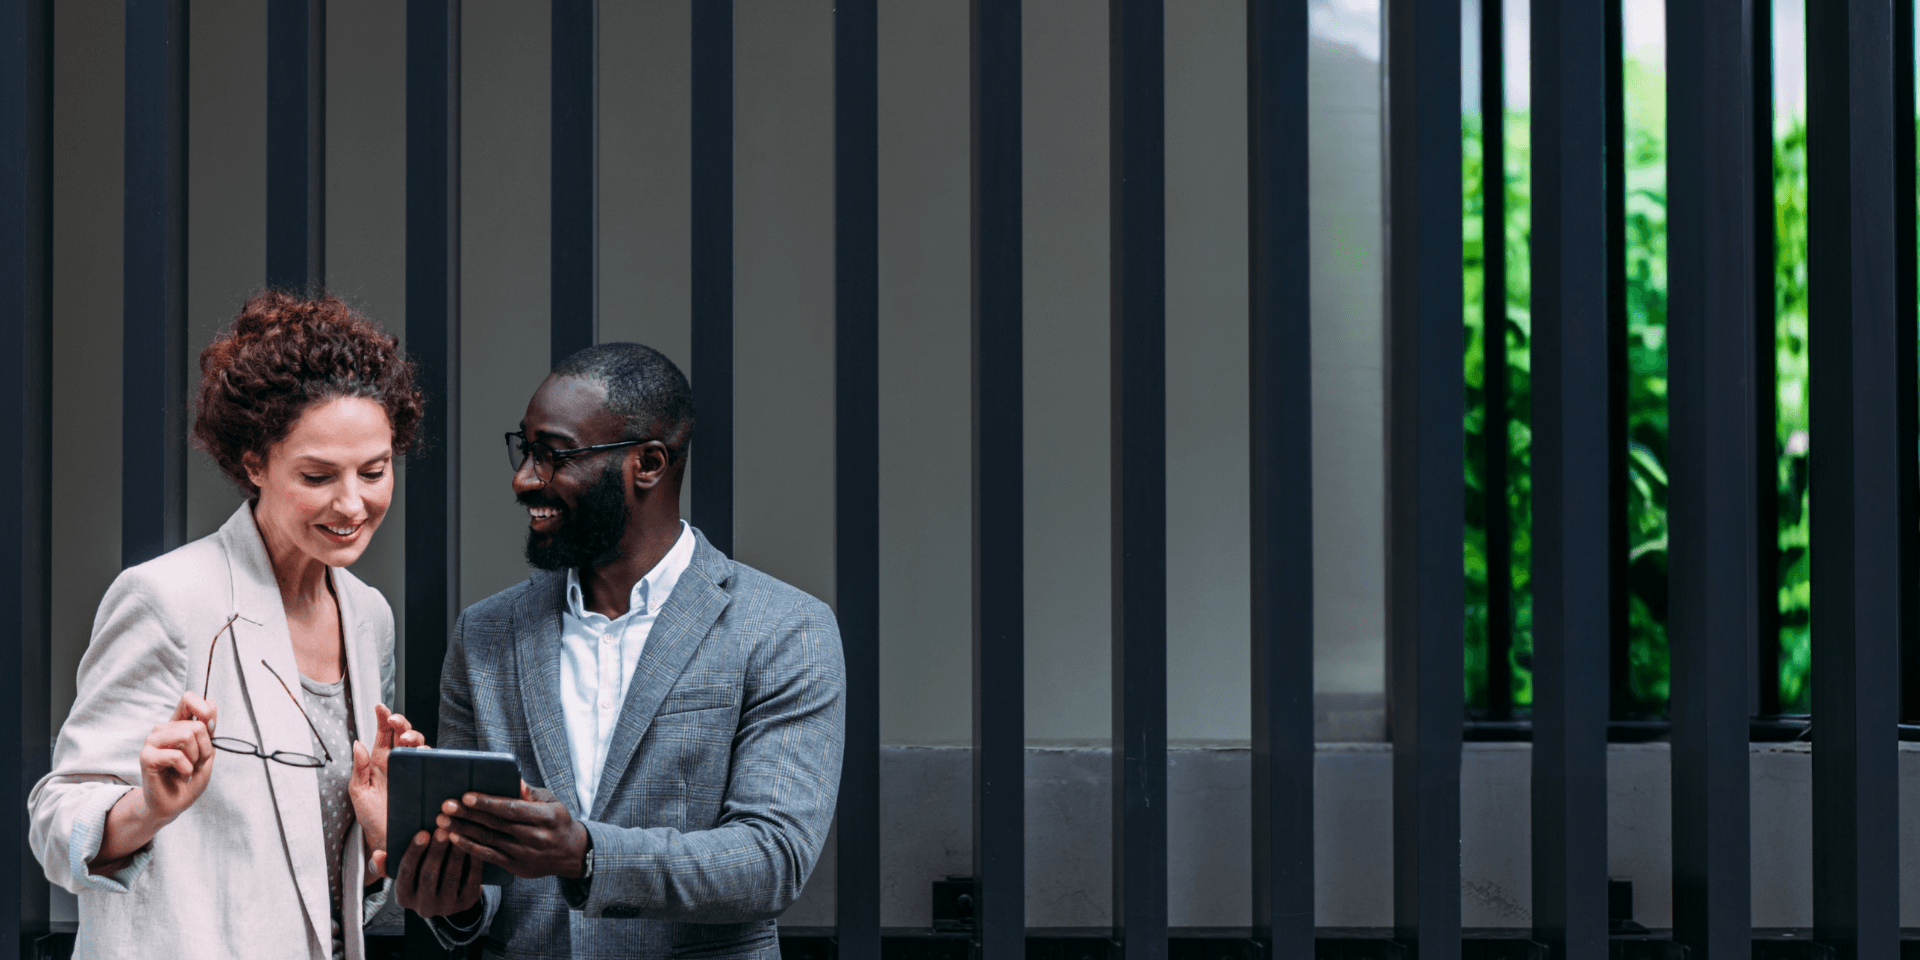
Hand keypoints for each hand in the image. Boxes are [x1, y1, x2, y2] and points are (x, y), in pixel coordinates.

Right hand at [139, 692, 217, 822]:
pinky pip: (176, 755)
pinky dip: (186, 768)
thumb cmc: (190, 777)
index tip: (210, 728)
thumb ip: (208, 728)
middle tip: (196, 763)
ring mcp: (152, 742)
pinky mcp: (146, 757)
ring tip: (188, 768)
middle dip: (205, 748)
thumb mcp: (207, 750)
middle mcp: (162, 730)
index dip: (204, 709)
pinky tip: (181, 775)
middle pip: (197, 725)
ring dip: (195, 757)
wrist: (175, 803)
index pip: (188, 699)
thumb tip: (211, 702)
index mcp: (177, 725)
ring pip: (187, 736)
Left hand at [351, 704, 426, 878]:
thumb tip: (357, 744)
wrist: (389, 843)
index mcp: (380, 763)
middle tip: (395, 723)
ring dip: (415, 737)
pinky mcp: (426, 782)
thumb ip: (358, 769)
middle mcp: (399, 764)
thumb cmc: (372, 820)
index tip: (380, 707)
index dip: (383, 718)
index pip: (383, 735)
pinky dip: (430, 755)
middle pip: (404, 735)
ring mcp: (414, 772)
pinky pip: (432, 764)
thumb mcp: (359, 794)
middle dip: (401, 724)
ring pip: (420, 745)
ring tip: (407, 741)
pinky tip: (423, 754)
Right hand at [393, 828, 483, 918]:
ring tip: (459, 833)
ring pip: (451, 877)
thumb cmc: (421, 872)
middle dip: (436, 851)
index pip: (405, 874)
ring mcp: (446, 907)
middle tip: (443, 829)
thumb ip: (387, 863)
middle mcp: (424, 907)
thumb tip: (377, 855)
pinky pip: (472, 880)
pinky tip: (474, 844)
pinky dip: (473, 861)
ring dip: (455, 854)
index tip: (423, 832)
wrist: (449, 892)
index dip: (414, 852)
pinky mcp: (467, 903)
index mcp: (404, 898)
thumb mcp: (405, 870)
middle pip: (428, 876)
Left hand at [441, 781, 590, 880]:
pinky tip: (453, 839)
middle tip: (446, 806)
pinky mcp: (515, 866)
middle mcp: (534, 837)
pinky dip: (469, 847)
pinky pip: (488, 856)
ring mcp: (523, 854)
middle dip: (468, 814)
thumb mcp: (552, 802)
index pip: (511, 809)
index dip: (488, 803)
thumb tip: (514, 780)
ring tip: (443, 821)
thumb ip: (530, 793)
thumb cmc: (557, 821)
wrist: (572, 854)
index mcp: (544, 817)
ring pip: (488, 840)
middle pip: (495, 824)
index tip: (466, 796)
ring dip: (463, 830)